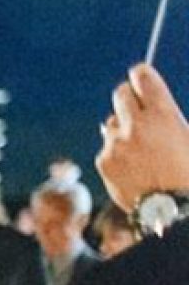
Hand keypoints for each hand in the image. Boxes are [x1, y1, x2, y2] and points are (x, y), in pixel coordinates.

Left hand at [97, 63, 188, 210]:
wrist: (171, 209)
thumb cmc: (188, 172)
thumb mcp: (187, 136)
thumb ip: (167, 116)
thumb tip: (154, 105)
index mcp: (162, 113)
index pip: (142, 77)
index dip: (141, 75)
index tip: (140, 76)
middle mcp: (135, 124)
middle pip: (120, 94)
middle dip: (129, 98)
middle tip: (137, 108)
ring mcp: (116, 143)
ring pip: (112, 123)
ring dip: (122, 128)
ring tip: (139, 147)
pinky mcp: (104, 161)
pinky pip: (107, 147)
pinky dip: (116, 153)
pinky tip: (132, 167)